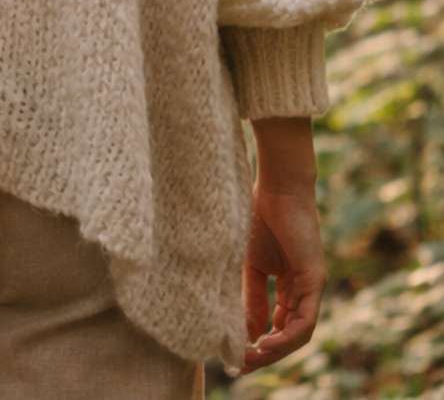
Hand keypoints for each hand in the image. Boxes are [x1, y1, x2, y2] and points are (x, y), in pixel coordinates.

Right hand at [239, 180, 326, 373]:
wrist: (275, 188)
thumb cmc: (258, 215)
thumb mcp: (249, 263)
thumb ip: (250, 296)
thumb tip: (246, 330)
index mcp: (287, 284)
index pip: (277, 323)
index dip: (258, 340)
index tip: (236, 352)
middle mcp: (303, 290)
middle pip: (289, 334)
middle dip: (266, 353)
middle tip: (242, 365)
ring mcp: (311, 286)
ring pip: (299, 333)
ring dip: (276, 350)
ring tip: (251, 357)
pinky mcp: (314, 280)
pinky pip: (304, 320)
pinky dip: (286, 336)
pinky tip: (266, 343)